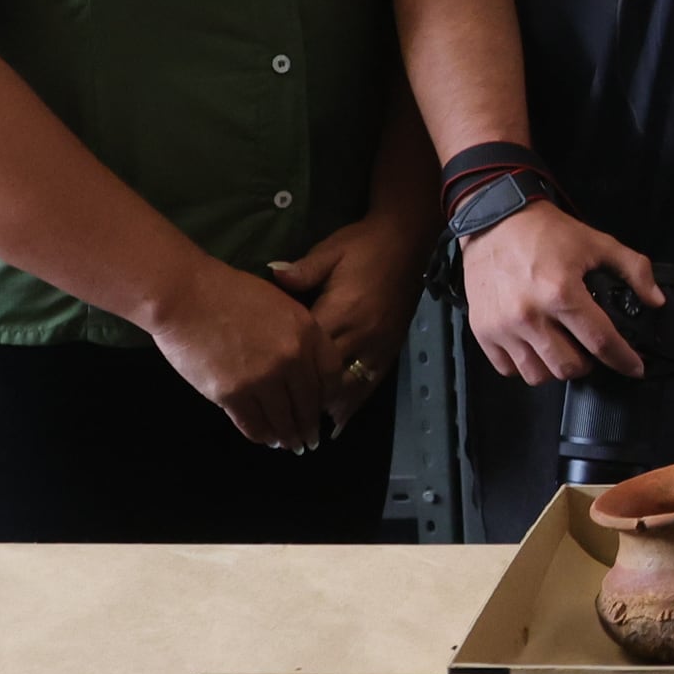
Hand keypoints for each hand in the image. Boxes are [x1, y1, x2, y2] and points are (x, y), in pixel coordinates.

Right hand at [147, 258, 335, 451]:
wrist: (184, 295)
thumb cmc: (228, 291)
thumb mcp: (279, 302)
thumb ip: (297, 333)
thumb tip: (303, 364)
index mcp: (306, 331)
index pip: (331, 374)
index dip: (330, 397)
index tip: (325, 408)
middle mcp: (291, 358)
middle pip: (308, 403)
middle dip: (309, 426)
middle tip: (310, 440)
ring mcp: (262, 378)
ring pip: (282, 419)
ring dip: (288, 437)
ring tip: (290, 445)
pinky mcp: (232, 394)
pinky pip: (253, 424)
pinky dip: (261, 435)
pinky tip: (266, 439)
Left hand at [270, 212, 424, 432]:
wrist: (405, 241)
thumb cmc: (362, 245)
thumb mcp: (329, 251)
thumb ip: (301, 270)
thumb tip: (272, 275)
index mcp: (340, 311)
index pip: (309, 354)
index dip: (289, 377)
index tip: (268, 396)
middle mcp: (360, 334)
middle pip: (328, 379)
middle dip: (307, 403)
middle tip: (283, 426)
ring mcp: (378, 344)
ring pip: (351, 388)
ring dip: (331, 410)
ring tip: (309, 432)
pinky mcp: (391, 348)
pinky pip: (372, 383)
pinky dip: (355, 403)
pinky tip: (340, 420)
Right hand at [460, 201, 661, 384]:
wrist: (493, 219)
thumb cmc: (545, 232)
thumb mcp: (596, 242)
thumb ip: (634, 269)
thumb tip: (656, 300)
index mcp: (561, 292)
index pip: (600, 341)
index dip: (623, 359)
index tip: (635, 368)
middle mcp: (529, 315)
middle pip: (569, 367)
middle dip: (589, 364)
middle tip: (592, 350)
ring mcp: (502, 326)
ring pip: (538, 375)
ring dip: (557, 368)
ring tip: (563, 349)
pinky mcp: (482, 330)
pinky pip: (509, 369)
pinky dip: (526, 365)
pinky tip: (536, 347)